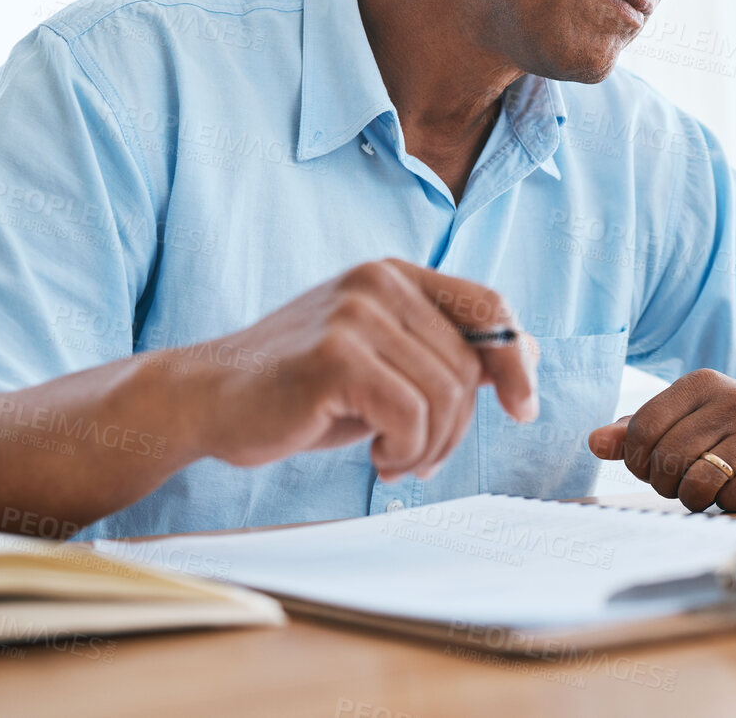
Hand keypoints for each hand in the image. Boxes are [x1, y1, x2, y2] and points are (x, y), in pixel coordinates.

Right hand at [167, 258, 538, 481]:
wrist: (208, 401)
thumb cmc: (301, 390)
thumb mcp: (385, 364)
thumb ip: (445, 353)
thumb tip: (527, 357)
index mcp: (394, 275)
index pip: (488, 306)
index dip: (516, 360)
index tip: (522, 408)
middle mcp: (378, 282)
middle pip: (468, 365)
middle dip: (456, 428)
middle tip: (417, 458)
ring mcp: (355, 314)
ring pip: (445, 395)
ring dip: (429, 446)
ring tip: (395, 461)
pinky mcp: (335, 356)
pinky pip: (411, 416)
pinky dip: (405, 450)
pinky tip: (377, 459)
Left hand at [586, 369, 735, 511]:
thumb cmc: (729, 431)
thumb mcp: (686, 418)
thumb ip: (637, 430)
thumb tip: (594, 442)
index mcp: (702, 383)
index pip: (642, 428)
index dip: (636, 460)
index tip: (649, 467)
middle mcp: (733, 400)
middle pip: (667, 459)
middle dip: (665, 482)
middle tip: (681, 481)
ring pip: (696, 484)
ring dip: (693, 498)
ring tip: (706, 488)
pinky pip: (731, 501)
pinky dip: (728, 505)